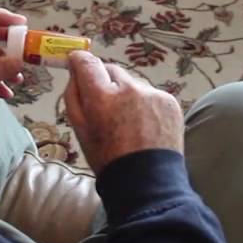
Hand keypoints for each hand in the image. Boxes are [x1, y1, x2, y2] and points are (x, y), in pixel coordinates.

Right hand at [63, 50, 183, 175]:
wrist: (147, 181)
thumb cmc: (107, 158)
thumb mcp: (79, 129)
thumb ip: (73, 97)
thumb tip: (74, 73)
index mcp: (101, 97)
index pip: (87, 63)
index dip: (79, 61)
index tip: (76, 63)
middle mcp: (128, 88)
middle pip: (111, 70)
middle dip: (105, 82)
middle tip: (105, 104)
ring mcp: (152, 93)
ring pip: (132, 83)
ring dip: (127, 95)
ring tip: (129, 122)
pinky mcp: (169, 101)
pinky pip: (151, 95)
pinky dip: (146, 105)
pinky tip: (146, 126)